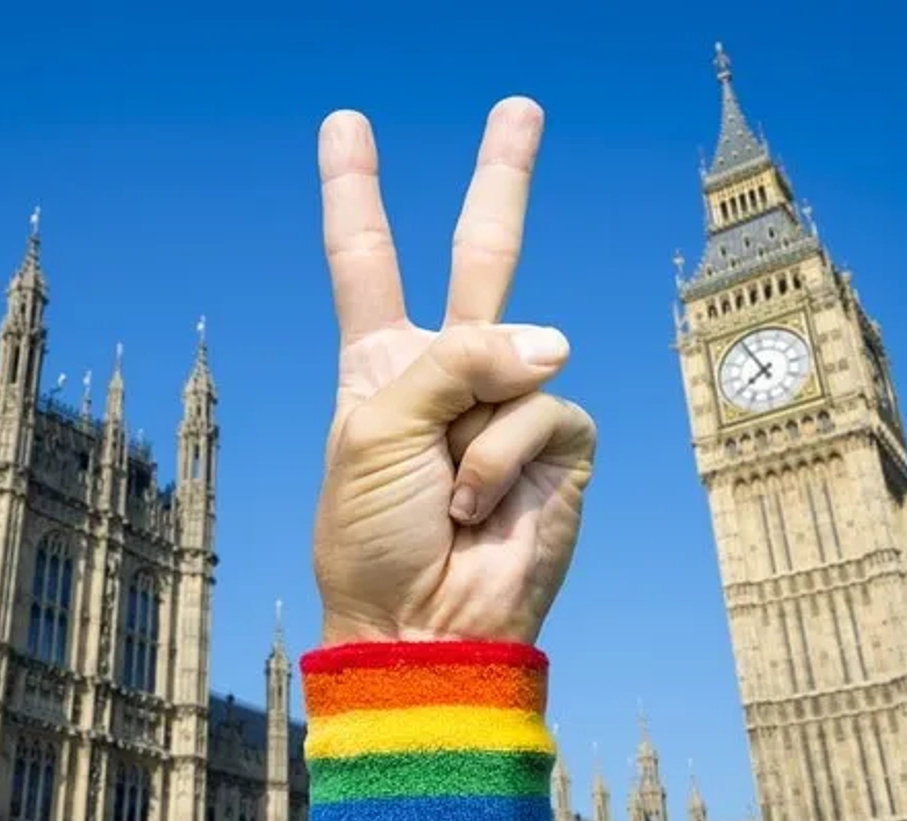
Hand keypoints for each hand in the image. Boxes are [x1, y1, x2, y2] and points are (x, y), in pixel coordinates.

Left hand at [312, 99, 596, 645]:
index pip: (368, 260)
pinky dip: (503, 457)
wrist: (416, 626)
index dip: (356, 194)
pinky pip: (543, 407)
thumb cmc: (371, 534)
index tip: (347, 127)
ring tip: (448, 491)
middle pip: (485, 253)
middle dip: (502, 180)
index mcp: (383, 364)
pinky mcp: (559, 445)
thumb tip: (555, 340)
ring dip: (472, 422)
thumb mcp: (374, 427)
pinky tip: (481, 505)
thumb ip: (453, 358)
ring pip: (518, 343)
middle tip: (520, 108)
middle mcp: (449, 373)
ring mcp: (508, 404)